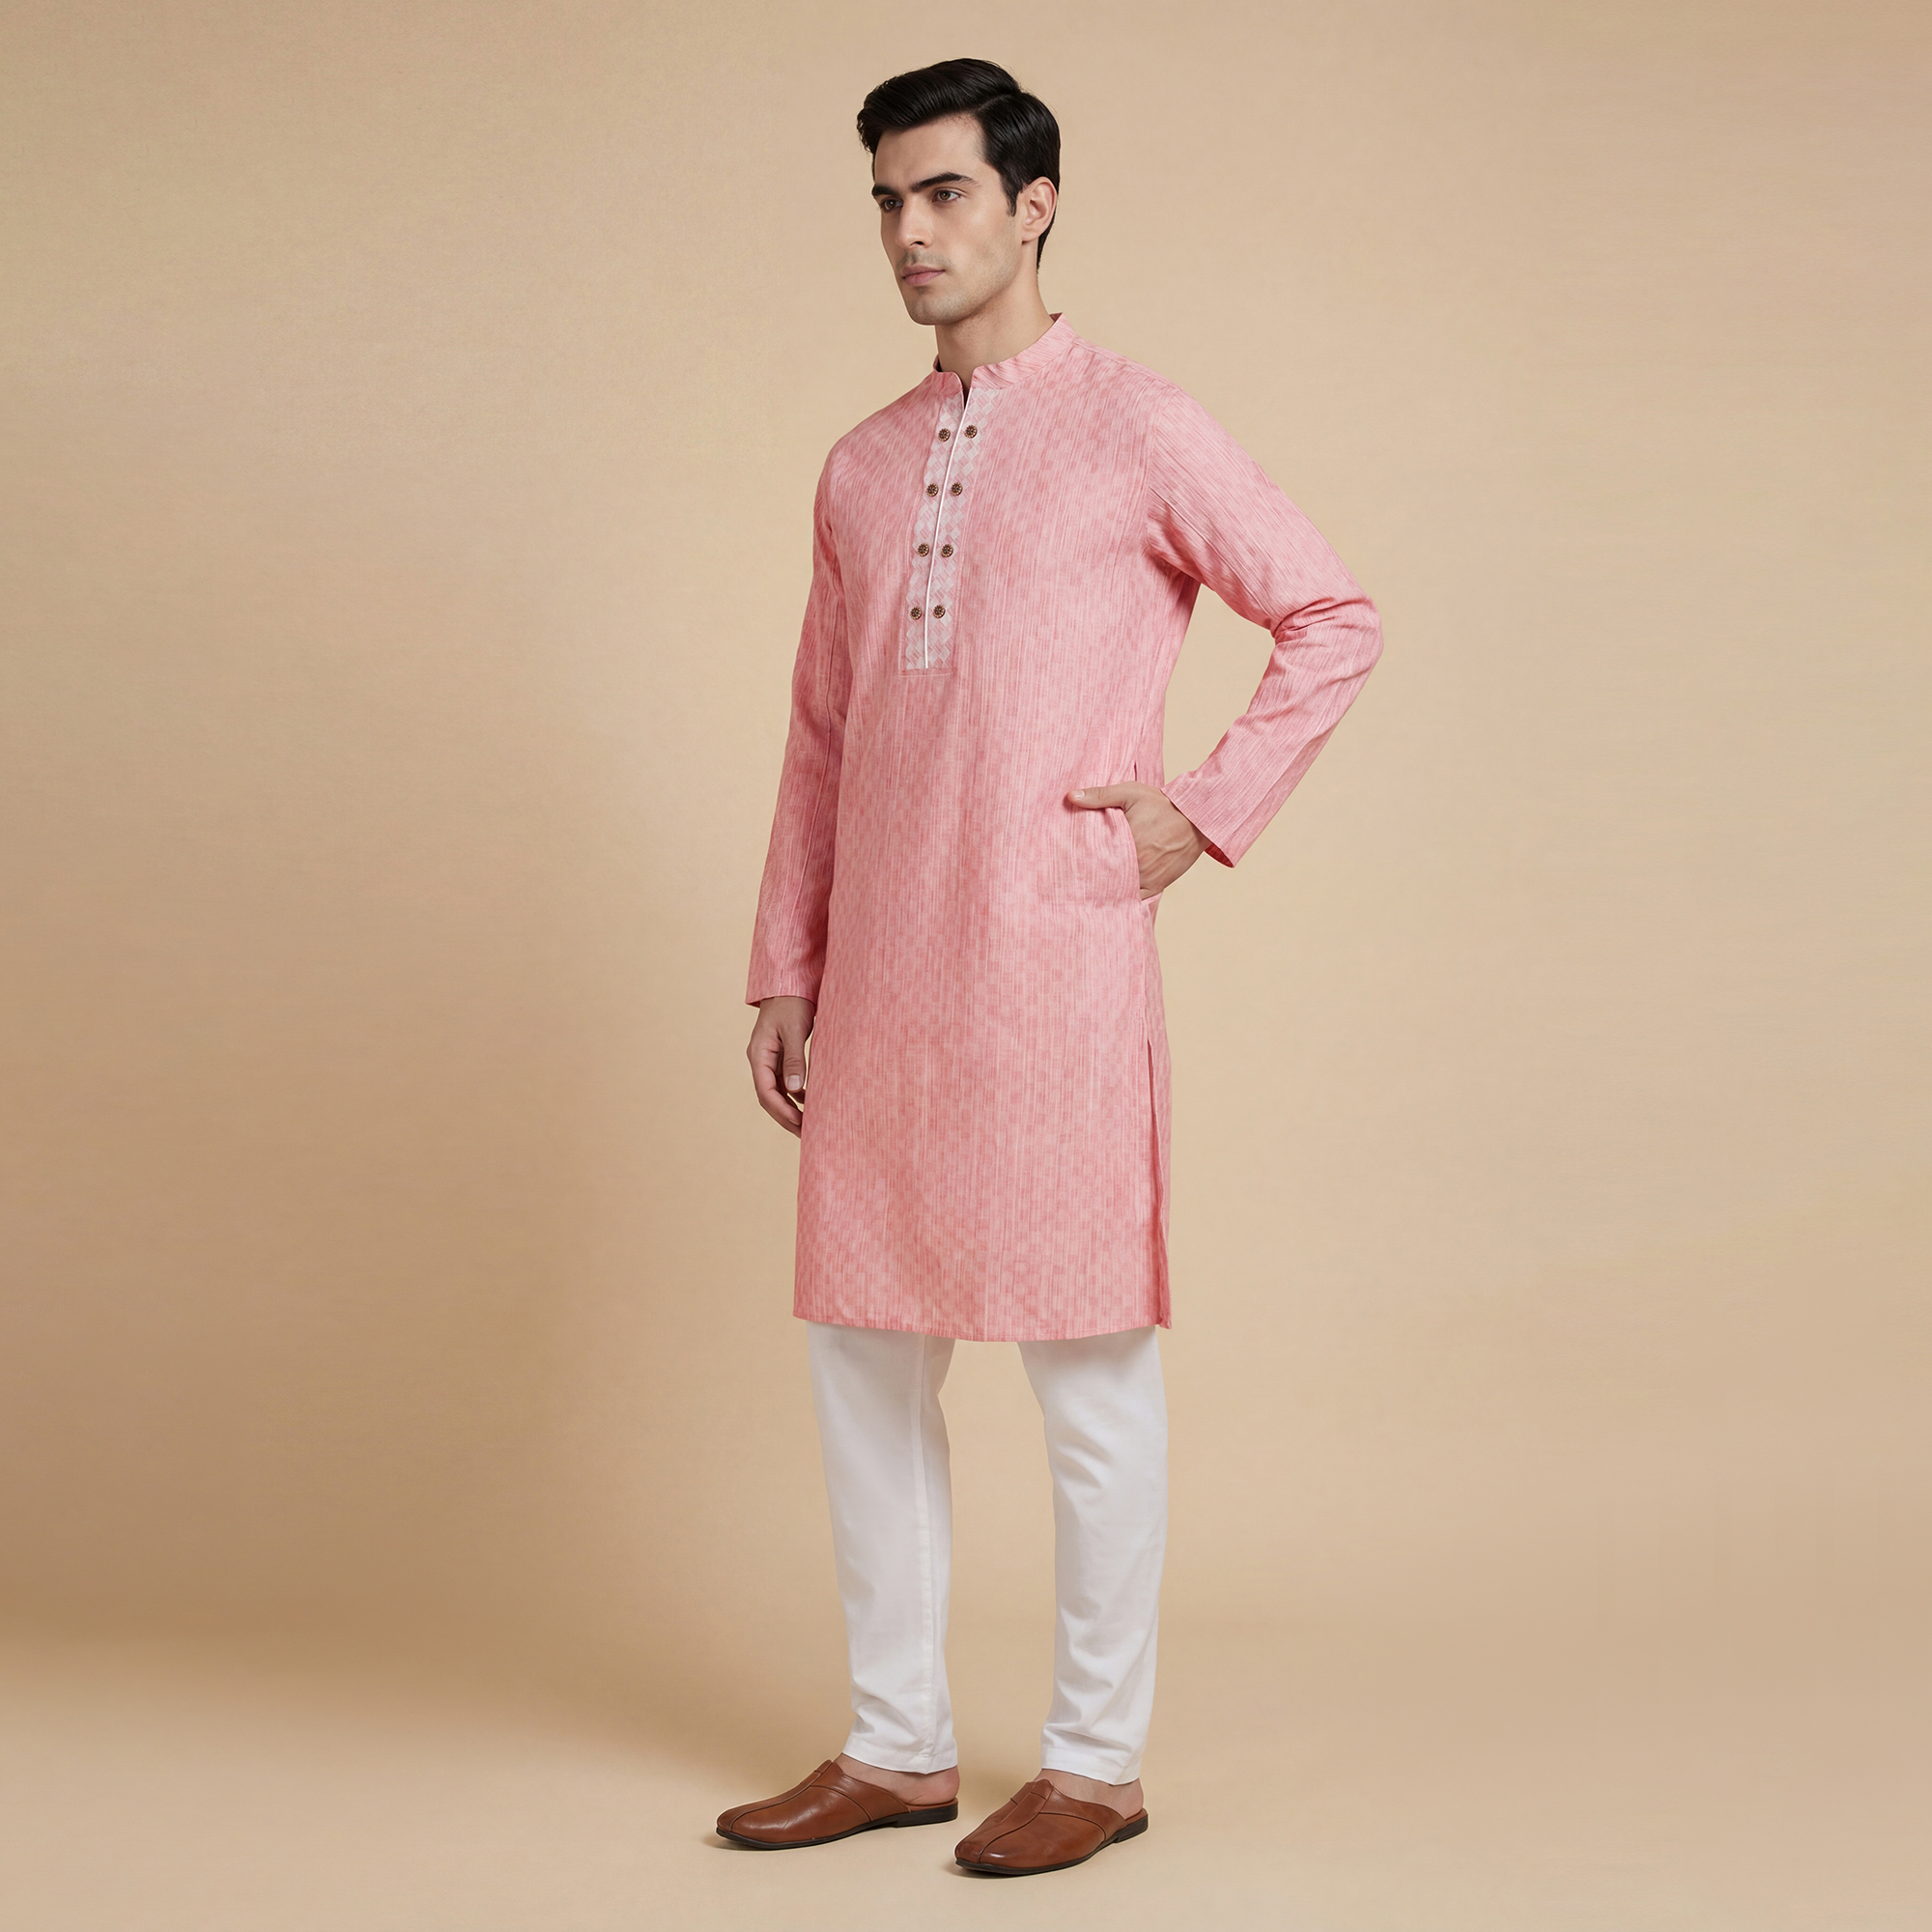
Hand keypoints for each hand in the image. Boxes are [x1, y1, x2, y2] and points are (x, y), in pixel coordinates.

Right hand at [748, 994, 814, 1135]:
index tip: (800, 1123)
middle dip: (786, 1117)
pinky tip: (810, 1101)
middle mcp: (760, 1059)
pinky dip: (795, 1094)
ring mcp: (768, 1058)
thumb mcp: (794, 1031)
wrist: (789, 983)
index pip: (766, 1092)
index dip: (782, 1111)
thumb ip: (794, 1060)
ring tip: (809, 1124)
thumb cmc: (791, 1003)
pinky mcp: (779, 1055)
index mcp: (759, 1055)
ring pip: (776, 1091)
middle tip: (805, 1134)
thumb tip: (795, 1090)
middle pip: (769, 1097)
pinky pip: (784, 1081)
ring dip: (790, 1108)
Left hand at [1066, 782, 1205, 898]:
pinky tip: (1109, 899)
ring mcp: (1147, 878)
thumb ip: (1100, 795)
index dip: (1079, 864)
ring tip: (1085, 891)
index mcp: (1127, 843)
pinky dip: (1123, 899)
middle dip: (1089, 879)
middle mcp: (1137, 864)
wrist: (1197, 818)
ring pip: (1118, 891)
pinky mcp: (1157, 886)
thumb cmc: (1162, 804)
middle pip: (1104, 878)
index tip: (1065, 865)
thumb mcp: (1131, 793)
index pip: (1094, 859)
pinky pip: (1135, 899)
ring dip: (1104, 891)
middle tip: (1070, 881)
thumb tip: (1070, 796)